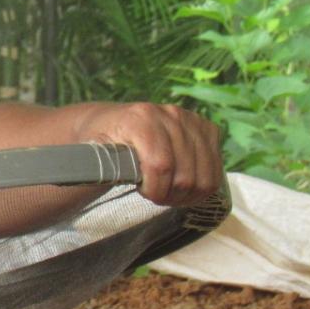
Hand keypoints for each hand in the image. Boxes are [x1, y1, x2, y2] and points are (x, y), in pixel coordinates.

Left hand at [72, 103, 222, 205]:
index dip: (155, 189)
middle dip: (170, 195)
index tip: (143, 192)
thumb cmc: (101, 142)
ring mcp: (191, 119)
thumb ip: (97, 164)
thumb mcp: (92, 153)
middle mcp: (170, 114)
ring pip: (207, 176)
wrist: (113, 123)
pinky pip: (218, 169)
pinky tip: (182, 182)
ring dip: (187, 193)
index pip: (161, 165)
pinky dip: (202, 185)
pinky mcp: (207, 128)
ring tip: (167, 190)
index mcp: (141, 118)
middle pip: (187, 175)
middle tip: (154, 194)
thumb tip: (93, 175)